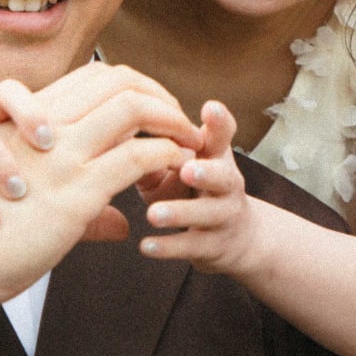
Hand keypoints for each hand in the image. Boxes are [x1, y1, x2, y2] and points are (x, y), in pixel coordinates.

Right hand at [0, 64, 200, 345]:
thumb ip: (76, 200)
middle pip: (117, 79)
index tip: (159, 113)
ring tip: (188, 147)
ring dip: (171, 121)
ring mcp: (61, 159)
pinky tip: (174, 172)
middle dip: (161, 96)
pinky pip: (136, 157)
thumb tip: (121, 224)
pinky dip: (167, 157)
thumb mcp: (29, 202)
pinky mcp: (75, 194)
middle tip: (183, 125)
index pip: (95, 76)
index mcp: (32, 123)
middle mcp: (46, 130)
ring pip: (131, 108)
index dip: (137, 86)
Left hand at [138, 101, 271, 277]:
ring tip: (153, 214)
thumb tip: (118, 135)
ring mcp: (224, 216)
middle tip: (186, 168)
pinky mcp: (214, 246)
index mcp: (216, 157)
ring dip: (180, 213)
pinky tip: (146, 247)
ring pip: (207, 214)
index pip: (222, 135)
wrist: (237, 237)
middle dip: (207, 172)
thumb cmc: (194, 190)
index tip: (210, 108)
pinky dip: (168, 247)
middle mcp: (227, 183)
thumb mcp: (182, 164)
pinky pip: (191, 246)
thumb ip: (158, 150)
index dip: (219, 122)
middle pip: (224, 175)